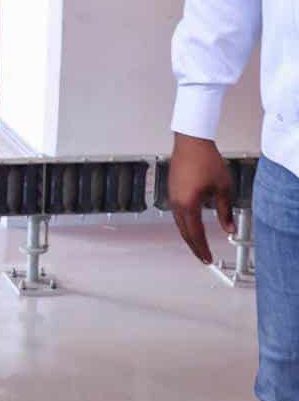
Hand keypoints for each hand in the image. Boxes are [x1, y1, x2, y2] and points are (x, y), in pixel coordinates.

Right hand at [168, 132, 235, 263]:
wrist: (191, 142)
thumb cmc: (205, 161)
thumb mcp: (223, 188)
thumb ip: (225, 211)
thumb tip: (228, 228)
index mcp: (189, 204)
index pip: (196, 234)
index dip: (202, 249)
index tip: (208, 259)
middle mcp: (176, 202)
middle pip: (184, 231)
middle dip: (194, 246)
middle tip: (203, 257)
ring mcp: (172, 195)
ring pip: (178, 222)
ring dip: (188, 235)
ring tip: (198, 244)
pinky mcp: (172, 189)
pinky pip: (176, 212)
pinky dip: (184, 222)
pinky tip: (191, 223)